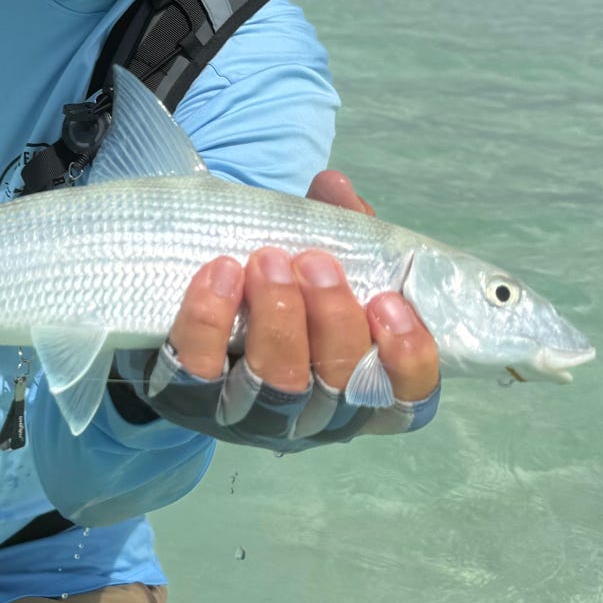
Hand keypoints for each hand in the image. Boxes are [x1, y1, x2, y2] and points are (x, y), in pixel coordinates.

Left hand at [170, 170, 439, 404]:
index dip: (408, 358)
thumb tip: (332, 185)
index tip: (387, 301)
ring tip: (268, 260)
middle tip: (314, 260)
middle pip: (338, 381)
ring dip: (278, 315)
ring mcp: (254, 417)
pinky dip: (209, 320)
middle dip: (331, 315)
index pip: (408, 400)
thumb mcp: (318, 266)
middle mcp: (315, 416)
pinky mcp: (194, 404)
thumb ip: (337, 227)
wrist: (197, 334)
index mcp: (362, 391)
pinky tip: (220, 274)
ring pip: (277, 381)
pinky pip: (202, 370)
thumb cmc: (282, 299)